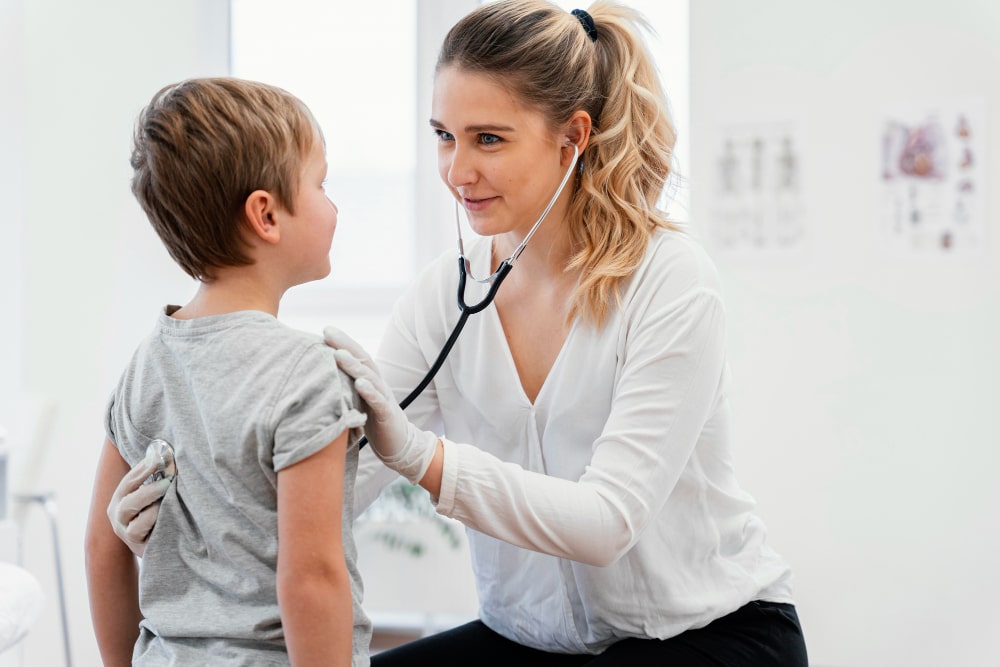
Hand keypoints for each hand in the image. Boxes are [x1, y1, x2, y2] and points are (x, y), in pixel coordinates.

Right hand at [106, 452, 172, 556]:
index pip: (128, 483)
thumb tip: (163, 455)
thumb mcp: (148, 495)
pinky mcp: (141, 549)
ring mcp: (128, 536)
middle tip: (168, 481)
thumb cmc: (155, 512)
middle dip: (148, 491)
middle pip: (128, 503)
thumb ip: (153, 478)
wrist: (156, 545)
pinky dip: (156, 526)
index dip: (141, 469)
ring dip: (153, 510)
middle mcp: (118, 519)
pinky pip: (146, 539)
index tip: (157, 458)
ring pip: (135, 525)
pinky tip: (170, 517)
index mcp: (119, 501)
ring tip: (169, 499)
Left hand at [324, 326, 437, 483]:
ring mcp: (384, 398)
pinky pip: (378, 401)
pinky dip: (369, 392)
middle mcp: (378, 384)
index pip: (357, 356)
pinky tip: (359, 384)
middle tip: (328, 332)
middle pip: (362, 360)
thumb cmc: (374, 422)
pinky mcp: (387, 415)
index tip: (325, 329)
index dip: (343, 342)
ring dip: (353, 366)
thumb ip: (345, 388)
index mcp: (370, 380)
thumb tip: (320, 377)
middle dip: (345, 345)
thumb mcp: (357, 401)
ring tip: (339, 354)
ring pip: (369, 378)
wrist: (399, 445)